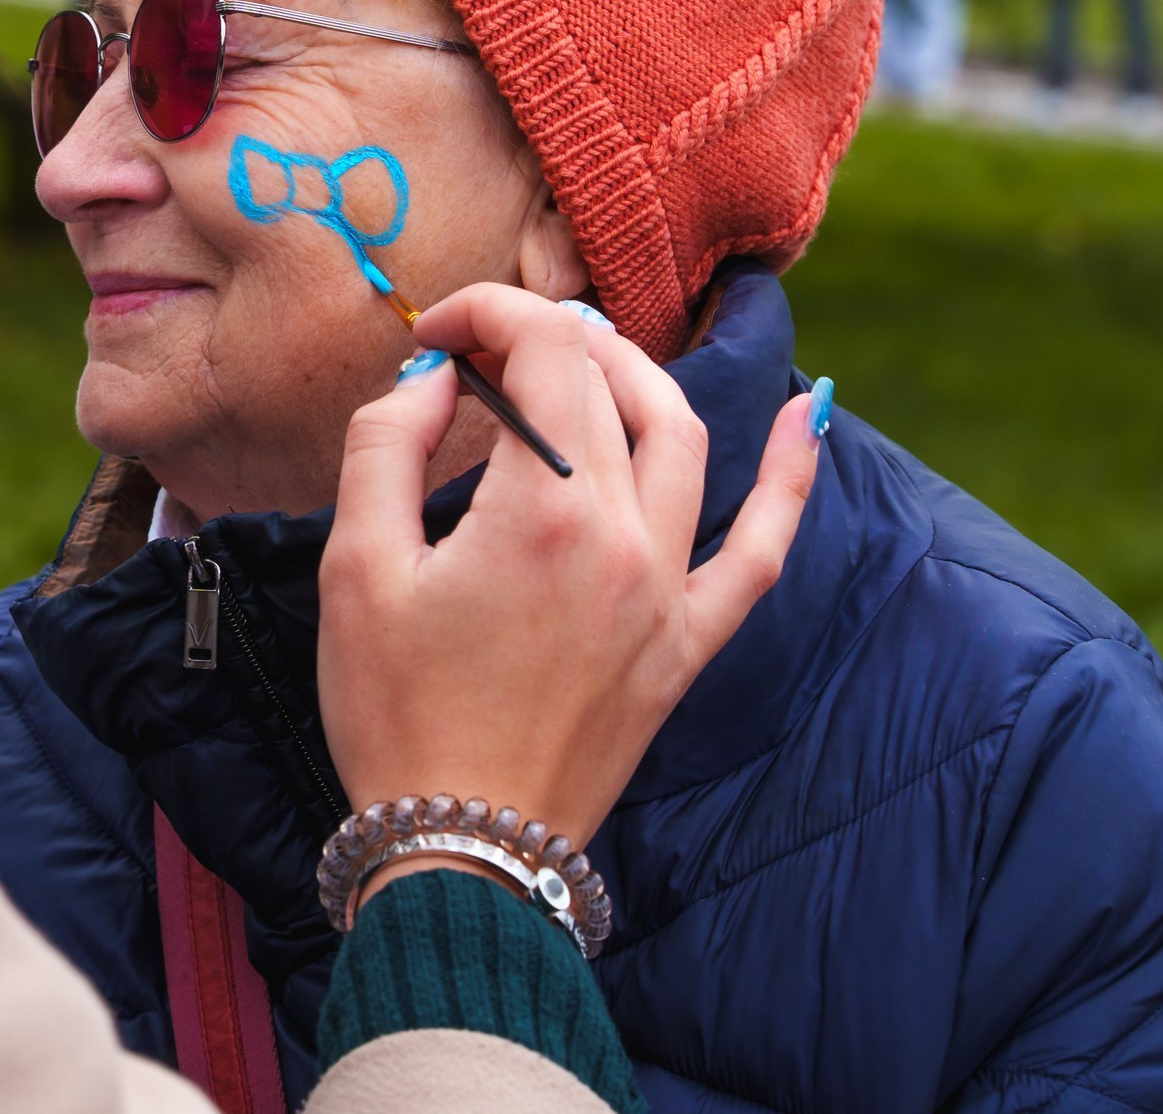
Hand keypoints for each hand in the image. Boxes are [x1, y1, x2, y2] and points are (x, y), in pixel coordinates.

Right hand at [315, 284, 819, 876]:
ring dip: (634, 374)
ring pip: (683, 436)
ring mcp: (668, 591)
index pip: (541, 352)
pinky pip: (762, 548)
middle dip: (542, 337)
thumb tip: (431, 377)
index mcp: (543, 510)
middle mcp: (624, 536)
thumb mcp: (355, 567)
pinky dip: (790, 476)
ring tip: (582, 353)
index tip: (434, 336)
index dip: (485, 314)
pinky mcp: (688, 642)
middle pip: (606, 383)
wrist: (462, 849)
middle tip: (481, 344)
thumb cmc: (395, 713)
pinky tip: (808, 412)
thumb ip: (384, 447)